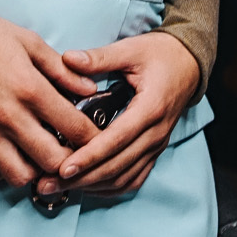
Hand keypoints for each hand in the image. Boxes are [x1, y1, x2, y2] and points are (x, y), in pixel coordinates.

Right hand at [0, 7, 100, 188]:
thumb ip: (62, 70)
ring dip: (35, 171)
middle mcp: (8, 116)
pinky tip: (8, 158)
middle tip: (71, 152)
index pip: (74, 128)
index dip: (93, 138)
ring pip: (19, 176)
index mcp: (30, 88)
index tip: (96, 138)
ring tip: (38, 156)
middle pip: (52, 161)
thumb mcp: (29, 41)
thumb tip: (90, 89)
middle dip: (68, 161)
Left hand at [38, 32, 198, 197]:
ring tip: (59, 187)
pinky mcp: (153, 151)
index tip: (64, 167)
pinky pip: (133, 178)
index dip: (90, 156)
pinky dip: (109, 187)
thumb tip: (67, 58)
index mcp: (150, 108)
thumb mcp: (130, 49)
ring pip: (124, 178)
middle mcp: (156, 133)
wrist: (188, 65)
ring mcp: (156, 145)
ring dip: (92, 186)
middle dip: (82, 178)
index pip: (117, 139)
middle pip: (117, 166)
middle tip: (48, 183)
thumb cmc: (159, 55)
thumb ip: (99, 57)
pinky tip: (86, 187)